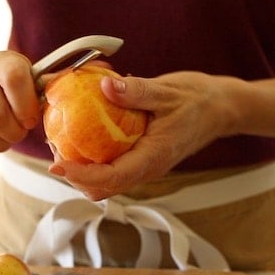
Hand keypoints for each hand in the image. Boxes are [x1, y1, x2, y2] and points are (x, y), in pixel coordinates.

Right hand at [0, 51, 40, 157]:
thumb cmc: (3, 85)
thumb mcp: (24, 78)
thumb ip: (43, 86)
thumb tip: (65, 85)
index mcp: (1, 60)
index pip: (14, 79)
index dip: (25, 107)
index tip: (30, 120)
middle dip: (13, 133)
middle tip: (18, 133)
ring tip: (4, 138)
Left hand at [48, 71, 240, 199]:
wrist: (221, 108)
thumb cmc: (198, 100)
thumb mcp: (167, 90)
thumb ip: (137, 91)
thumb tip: (106, 86)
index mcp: (154, 157)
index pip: (112, 178)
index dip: (81, 177)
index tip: (57, 166)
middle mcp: (147, 169)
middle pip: (102, 188)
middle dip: (74, 176)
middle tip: (53, 149)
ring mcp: (143, 167)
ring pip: (105, 183)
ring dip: (81, 170)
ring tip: (60, 144)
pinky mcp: (140, 159)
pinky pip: (111, 168)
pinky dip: (91, 160)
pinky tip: (79, 137)